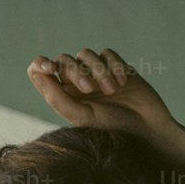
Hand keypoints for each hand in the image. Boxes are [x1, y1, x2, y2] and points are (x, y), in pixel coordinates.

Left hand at [27, 47, 184, 169]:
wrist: (147, 130)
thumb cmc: (113, 128)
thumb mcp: (82, 117)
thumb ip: (57, 97)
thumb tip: (37, 73)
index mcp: (63, 96)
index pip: (40, 72)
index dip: (40, 64)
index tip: (50, 68)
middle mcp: (76, 83)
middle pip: (64, 60)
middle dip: (76, 71)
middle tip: (90, 89)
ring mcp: (97, 73)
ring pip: (85, 54)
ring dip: (98, 70)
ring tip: (113, 90)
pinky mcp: (116, 66)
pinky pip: (107, 54)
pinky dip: (114, 65)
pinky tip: (123, 82)